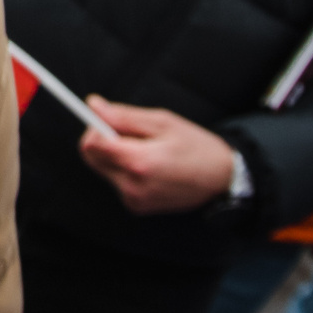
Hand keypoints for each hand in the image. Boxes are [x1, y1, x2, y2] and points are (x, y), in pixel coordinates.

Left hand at [76, 99, 237, 215]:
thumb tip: (93, 105)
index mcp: (139, 162)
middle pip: (92, 158)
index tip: (105, 119)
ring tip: (147, 150)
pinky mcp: (137, 207)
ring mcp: (134, 200)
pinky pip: (117, 182)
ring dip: (115, 156)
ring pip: (103, 169)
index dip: (94, 127)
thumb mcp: (162, 122)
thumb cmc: (195, 145)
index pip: (92, 145)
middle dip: (104, 141)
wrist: (221, 178)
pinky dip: (125, 170)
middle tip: (131, 133)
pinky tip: (150, 166)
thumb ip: (123, 115)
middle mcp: (133, 186)